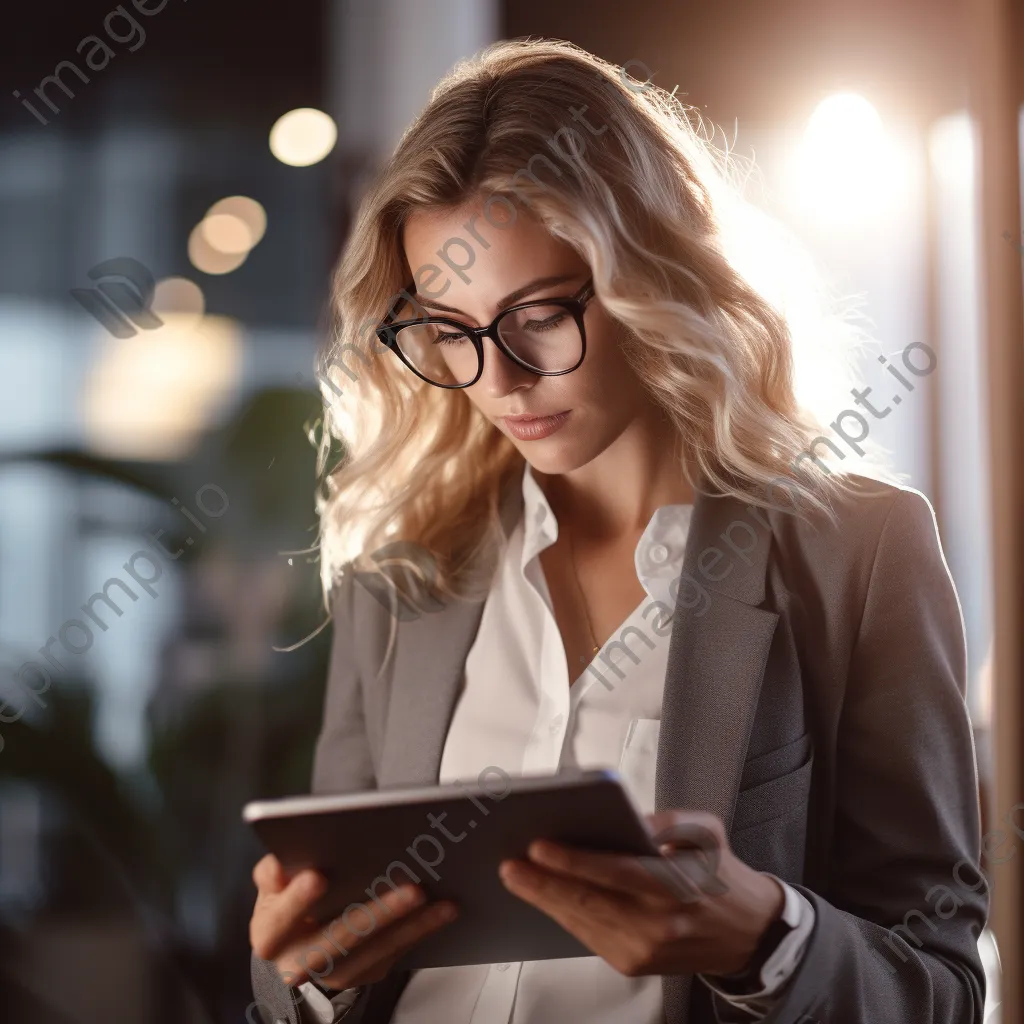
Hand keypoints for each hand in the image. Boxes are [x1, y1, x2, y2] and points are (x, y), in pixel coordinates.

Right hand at [249, 854, 457, 989]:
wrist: (297, 943)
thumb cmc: (287, 901)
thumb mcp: (271, 884)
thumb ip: (271, 871)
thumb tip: (279, 866)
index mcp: (270, 935)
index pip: (281, 919)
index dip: (297, 900)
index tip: (318, 875)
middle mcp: (300, 963)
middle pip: (340, 938)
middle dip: (378, 913)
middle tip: (411, 888)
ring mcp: (336, 973)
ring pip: (376, 951)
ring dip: (412, 926)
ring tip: (440, 901)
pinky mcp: (365, 973)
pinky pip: (396, 954)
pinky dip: (420, 932)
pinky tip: (442, 911)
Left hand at [497, 809, 783, 977]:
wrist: (747, 933)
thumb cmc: (721, 874)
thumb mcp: (705, 831)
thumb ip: (665, 820)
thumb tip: (623, 818)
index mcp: (678, 884)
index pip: (616, 871)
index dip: (574, 861)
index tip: (540, 846)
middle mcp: (659, 922)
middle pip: (589, 901)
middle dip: (543, 883)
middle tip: (511, 865)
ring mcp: (645, 949)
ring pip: (583, 921)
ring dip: (545, 900)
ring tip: (518, 877)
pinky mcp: (634, 964)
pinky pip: (588, 936)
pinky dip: (564, 915)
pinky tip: (545, 897)